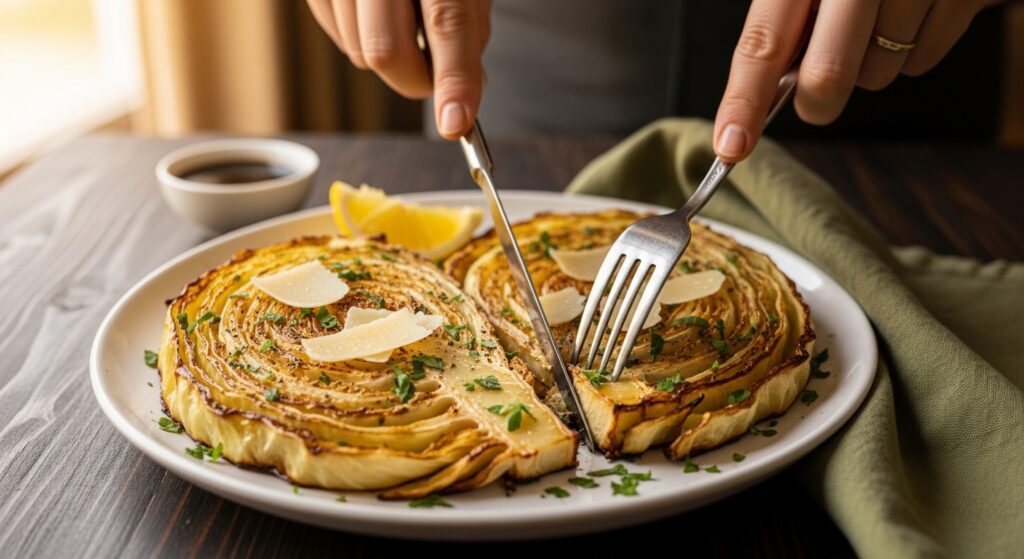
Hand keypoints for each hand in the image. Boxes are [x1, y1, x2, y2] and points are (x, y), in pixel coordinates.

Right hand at [307, 0, 490, 138]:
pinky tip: (375, 12)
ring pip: (359, 53)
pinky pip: (337, 38)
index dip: (453, 79)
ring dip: (389, 58)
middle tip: (435, 74)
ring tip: (403, 18)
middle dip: (415, 80)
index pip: (446, 23)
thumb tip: (465, 94)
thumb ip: (469, 31)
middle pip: (385, 51)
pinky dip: (361, 40)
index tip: (456, 123)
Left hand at [713, 0, 991, 161]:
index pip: (762, 43)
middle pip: (826, 77)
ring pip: (877, 75)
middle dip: (816, 101)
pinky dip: (910, 51)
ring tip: (875, 19)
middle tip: (816, 90)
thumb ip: (783, 23)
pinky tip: (910, 13)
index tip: (731, 147)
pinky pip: (922, 62)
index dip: (744, 101)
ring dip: (868, 65)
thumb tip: (765, 89)